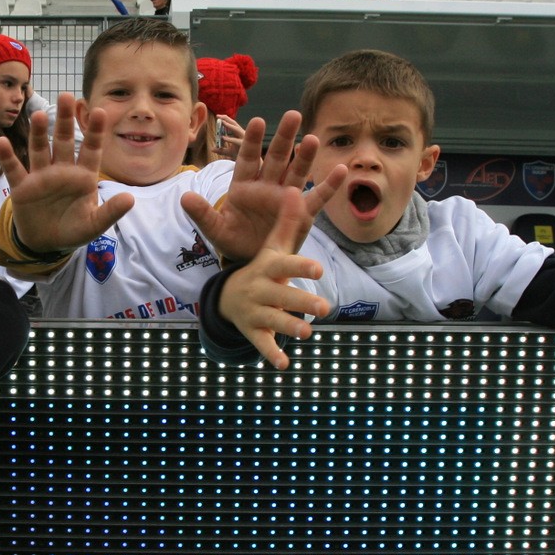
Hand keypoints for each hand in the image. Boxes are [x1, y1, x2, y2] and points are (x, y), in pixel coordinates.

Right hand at [0, 95, 133, 254]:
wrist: (47, 244)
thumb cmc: (74, 230)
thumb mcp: (94, 225)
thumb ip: (111, 212)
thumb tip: (130, 199)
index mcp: (83, 176)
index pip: (91, 149)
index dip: (95, 131)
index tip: (100, 111)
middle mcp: (62, 170)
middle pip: (63, 141)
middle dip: (64, 120)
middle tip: (66, 96)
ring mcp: (41, 177)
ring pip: (39, 150)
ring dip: (38, 133)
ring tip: (37, 114)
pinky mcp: (22, 188)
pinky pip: (14, 169)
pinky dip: (8, 156)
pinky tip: (2, 142)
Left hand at [181, 110, 345, 264]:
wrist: (251, 262)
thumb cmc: (233, 241)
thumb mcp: (215, 230)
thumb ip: (202, 214)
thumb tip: (184, 198)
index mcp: (244, 186)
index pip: (248, 159)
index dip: (253, 141)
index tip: (258, 121)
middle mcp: (267, 186)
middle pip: (276, 158)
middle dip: (284, 138)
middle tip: (293, 115)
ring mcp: (286, 199)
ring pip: (297, 173)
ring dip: (305, 157)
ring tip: (313, 139)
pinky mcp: (301, 215)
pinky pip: (316, 199)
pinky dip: (328, 186)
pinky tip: (340, 171)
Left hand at [213, 116, 245, 158]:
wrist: (248, 164)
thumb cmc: (240, 156)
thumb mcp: (228, 152)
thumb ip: (221, 150)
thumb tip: (212, 149)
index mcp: (239, 134)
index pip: (232, 124)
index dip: (225, 119)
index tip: (218, 116)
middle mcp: (242, 134)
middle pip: (235, 123)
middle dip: (226, 119)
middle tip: (218, 116)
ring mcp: (244, 139)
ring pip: (237, 130)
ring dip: (229, 126)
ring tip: (222, 122)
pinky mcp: (245, 145)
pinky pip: (237, 141)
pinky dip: (230, 139)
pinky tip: (223, 138)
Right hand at [219, 189, 330, 369]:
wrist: (230, 296)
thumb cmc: (263, 269)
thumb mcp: (274, 248)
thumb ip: (288, 223)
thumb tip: (296, 190)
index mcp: (268, 268)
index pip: (285, 265)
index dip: (300, 267)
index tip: (318, 269)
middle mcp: (261, 289)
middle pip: (282, 295)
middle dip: (302, 301)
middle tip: (324, 308)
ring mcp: (256, 312)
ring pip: (274, 320)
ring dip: (290, 327)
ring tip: (307, 333)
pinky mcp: (254, 332)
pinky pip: (262, 344)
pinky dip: (273, 354)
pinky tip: (285, 364)